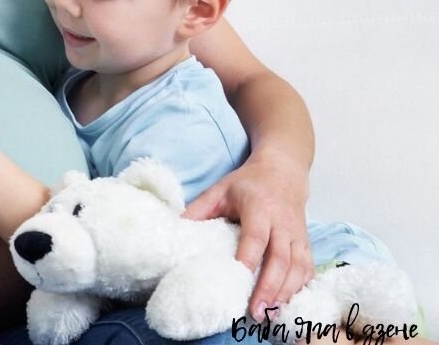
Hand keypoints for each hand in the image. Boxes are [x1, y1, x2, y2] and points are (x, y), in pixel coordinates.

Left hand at [183, 152, 311, 321]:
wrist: (284, 171)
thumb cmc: (248, 183)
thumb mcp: (220, 189)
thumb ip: (199, 209)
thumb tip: (176, 231)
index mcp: (259, 207)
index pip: (256, 236)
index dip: (249, 258)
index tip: (239, 278)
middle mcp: (282, 222)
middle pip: (280, 258)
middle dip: (269, 287)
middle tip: (255, 311)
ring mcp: (298, 234)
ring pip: (298, 267)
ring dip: (286, 292)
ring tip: (270, 314)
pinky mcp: (306, 242)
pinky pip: (308, 268)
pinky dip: (300, 288)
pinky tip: (287, 304)